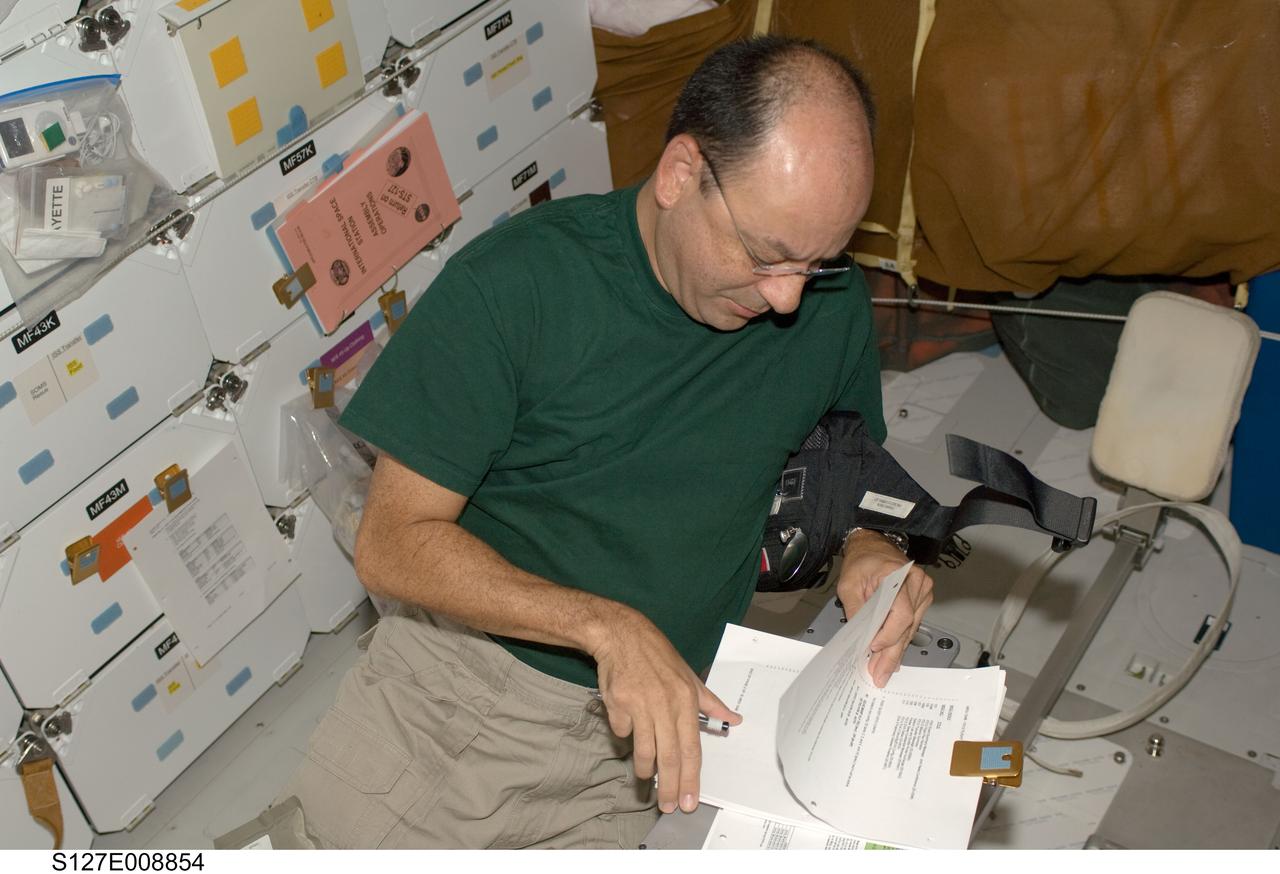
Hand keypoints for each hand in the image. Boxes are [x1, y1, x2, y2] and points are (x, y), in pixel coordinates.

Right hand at [589, 606, 741, 814]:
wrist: (622, 635)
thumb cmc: (658, 656)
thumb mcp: (689, 676)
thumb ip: (710, 702)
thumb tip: (735, 719)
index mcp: (686, 700)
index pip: (691, 748)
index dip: (690, 777)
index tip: (689, 800)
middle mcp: (665, 704)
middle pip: (669, 756)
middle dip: (669, 786)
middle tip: (667, 807)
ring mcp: (640, 704)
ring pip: (644, 749)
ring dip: (645, 769)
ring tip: (646, 780)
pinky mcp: (618, 703)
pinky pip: (622, 730)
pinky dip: (625, 733)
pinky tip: (626, 725)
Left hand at [835, 531, 933, 686]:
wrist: (873, 545)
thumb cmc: (862, 561)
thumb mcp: (849, 584)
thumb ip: (856, 609)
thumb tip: (860, 637)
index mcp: (898, 575)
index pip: (900, 613)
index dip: (888, 635)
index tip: (873, 648)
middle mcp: (916, 583)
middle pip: (906, 626)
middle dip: (891, 653)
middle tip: (879, 674)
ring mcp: (922, 591)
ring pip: (910, 629)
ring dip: (895, 651)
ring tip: (882, 670)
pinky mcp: (921, 599)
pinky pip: (912, 624)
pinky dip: (900, 640)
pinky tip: (892, 656)